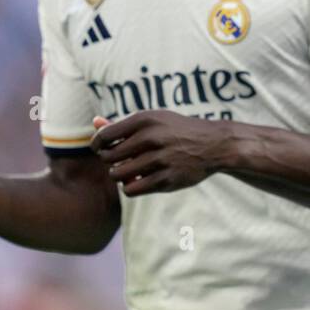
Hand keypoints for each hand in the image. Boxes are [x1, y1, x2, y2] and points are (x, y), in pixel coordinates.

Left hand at [90, 110, 222, 196]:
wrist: (214, 144)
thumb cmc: (177, 131)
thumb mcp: (154, 120)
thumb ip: (123, 124)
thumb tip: (95, 122)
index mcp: (145, 120)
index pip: (104, 137)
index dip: (97, 145)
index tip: (103, 149)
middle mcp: (152, 138)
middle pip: (109, 157)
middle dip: (110, 161)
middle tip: (121, 160)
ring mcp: (160, 159)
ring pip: (118, 175)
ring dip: (119, 175)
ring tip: (129, 170)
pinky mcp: (167, 179)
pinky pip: (132, 189)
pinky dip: (130, 187)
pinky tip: (139, 180)